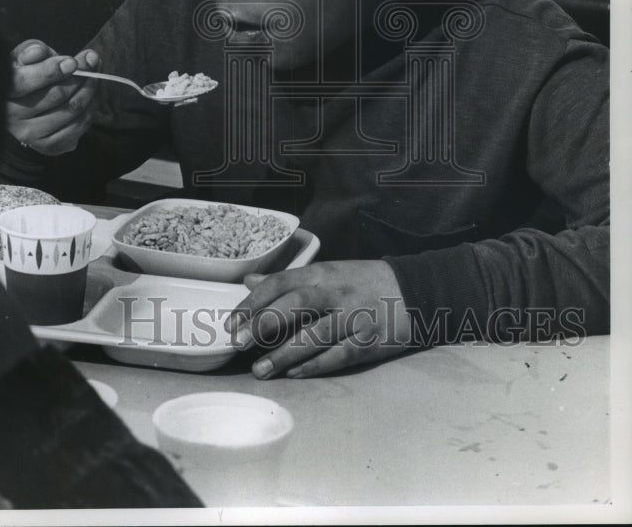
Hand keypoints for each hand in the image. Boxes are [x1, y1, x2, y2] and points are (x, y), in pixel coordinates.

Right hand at [6, 39, 99, 155]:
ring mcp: (31, 134)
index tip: (72, 61)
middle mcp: (11, 117)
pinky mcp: (49, 145)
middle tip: (92, 59)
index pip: (22, 82)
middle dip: (81, 74)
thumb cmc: (27, 75)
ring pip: (72, 109)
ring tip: (94, 73)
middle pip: (56, 95)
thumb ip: (31, 51)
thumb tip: (39, 52)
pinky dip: (91, 106)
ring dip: (90, 88)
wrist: (25, 109)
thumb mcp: (24, 58)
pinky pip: (80, 125)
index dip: (50, 71)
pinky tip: (91, 94)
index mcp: (2, 91)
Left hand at [226, 260, 411, 378]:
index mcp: (322, 273)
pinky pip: (339, 355)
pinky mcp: (369, 341)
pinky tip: (294, 375)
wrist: (415, 292)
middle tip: (238, 343)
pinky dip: (316, 365)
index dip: (253, 302)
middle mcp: (336, 292)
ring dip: (284, 353)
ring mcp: (354, 317)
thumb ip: (289, 281)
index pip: (281, 283)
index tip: (231, 322)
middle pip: (295, 305)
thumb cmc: (362, 283)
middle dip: (263, 324)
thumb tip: (250, 281)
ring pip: (314, 334)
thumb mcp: (327, 273)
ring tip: (260, 370)